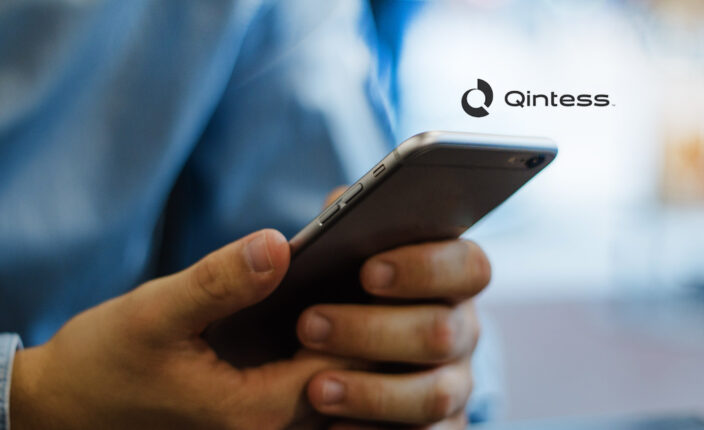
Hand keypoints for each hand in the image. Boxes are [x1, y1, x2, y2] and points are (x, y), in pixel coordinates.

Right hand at [10, 229, 349, 429]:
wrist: (70, 406)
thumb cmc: (105, 363)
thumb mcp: (155, 314)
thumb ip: (219, 283)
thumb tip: (279, 244)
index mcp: (256, 413)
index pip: (346, 363)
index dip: (367, 309)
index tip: (375, 255)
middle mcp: (274, 429)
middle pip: (353, 375)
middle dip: (371, 319)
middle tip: (379, 259)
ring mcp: (268, 425)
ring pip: (340, 380)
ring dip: (354, 332)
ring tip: (357, 272)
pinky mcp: (260, 412)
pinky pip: (316, 380)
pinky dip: (329, 342)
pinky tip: (324, 299)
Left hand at [296, 189, 491, 428]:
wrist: (315, 355)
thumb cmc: (333, 288)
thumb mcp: (333, 252)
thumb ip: (337, 222)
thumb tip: (324, 215)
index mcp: (450, 278)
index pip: (469, 266)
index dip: (425, 268)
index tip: (367, 271)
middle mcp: (461, 330)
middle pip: (444, 331)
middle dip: (374, 330)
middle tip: (308, 324)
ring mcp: (454, 383)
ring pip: (435, 394)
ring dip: (373, 391)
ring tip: (315, 387)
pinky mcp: (439, 429)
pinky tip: (333, 428)